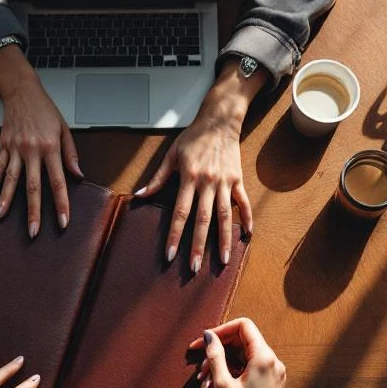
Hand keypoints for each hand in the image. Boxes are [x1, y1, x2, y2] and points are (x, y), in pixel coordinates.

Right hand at [0, 45, 82, 238]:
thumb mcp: (64, 129)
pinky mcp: (3, 147)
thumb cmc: (45, 110)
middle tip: (33, 231)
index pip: (57, 181)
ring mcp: (15, 149)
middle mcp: (31, 150)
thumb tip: (78, 176)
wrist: (22, 91)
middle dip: (33, 211)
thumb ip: (71, 154)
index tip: (63, 221)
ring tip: (0, 218)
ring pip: (10, 180)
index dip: (61, 203)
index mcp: (50, 147)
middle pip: (32, 186)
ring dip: (5, 201)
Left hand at [135, 61, 264, 273]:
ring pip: (225, 216)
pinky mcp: (237, 180)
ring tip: (223, 261)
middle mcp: (208, 183)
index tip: (170, 254)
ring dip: (224, 240)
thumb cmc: (193, 137)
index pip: (180, 212)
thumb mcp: (171, 154)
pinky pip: (243, 203)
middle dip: (198, 246)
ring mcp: (225, 183)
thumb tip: (139, 196)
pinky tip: (247, 236)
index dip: (174, 235)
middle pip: (203, 220)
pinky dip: (247, 219)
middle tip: (195, 268)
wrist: (220, 119)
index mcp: (189, 178)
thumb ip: (157, 178)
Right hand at [189, 318, 285, 387]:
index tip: (205, 340)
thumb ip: (215, 355)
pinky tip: (216, 383)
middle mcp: (274, 361)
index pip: (244, 326)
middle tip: (199, 361)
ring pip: (244, 355)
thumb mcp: (222, 383)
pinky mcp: (271, 381)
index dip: (222, 329)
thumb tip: (209, 335)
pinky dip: (233, 370)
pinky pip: (250, 367)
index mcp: (264, 358)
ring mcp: (274, 371)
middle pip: (243, 340)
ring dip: (223, 362)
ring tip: (204, 379)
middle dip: (219, 349)